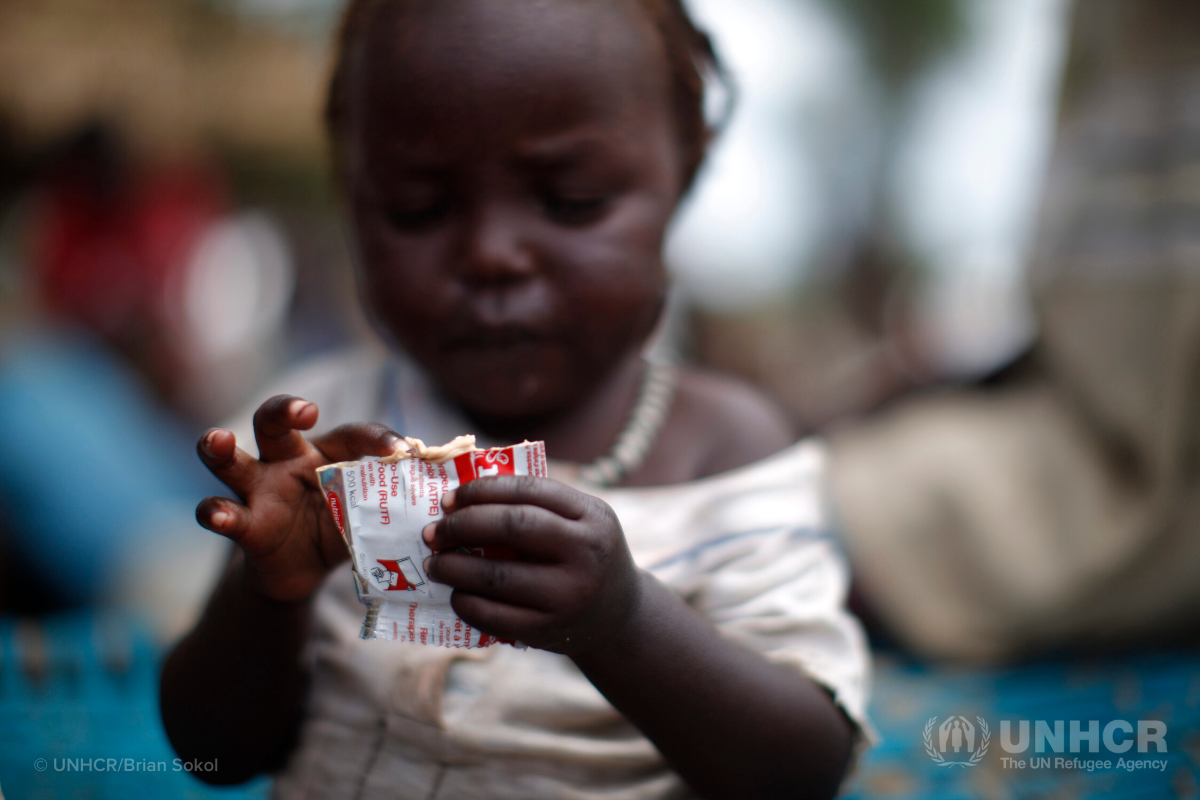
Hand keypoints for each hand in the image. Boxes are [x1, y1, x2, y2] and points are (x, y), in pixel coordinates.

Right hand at [196, 395, 399, 602]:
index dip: (378, 439)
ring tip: (218, 440)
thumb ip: (400, 501)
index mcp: (328, 452)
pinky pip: (221, 512)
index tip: (403, 453)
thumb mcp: (373, 512)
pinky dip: (215, 512)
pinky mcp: (244, 522)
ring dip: (220, 447)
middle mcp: (288, 460)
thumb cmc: (343, 526)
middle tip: (304, 410)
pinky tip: (219, 513)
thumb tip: (450, 497)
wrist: (304, 571)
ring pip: (233, 459)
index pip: (352, 434)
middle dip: (284, 409)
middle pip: (274, 421)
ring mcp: (259, 489)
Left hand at [422, 476, 641, 655]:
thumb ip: (538, 505)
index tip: (449, 499)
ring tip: (435, 563)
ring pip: (496, 575)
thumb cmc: (585, 556)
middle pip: (511, 527)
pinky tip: (457, 593)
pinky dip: (466, 603)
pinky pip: (494, 616)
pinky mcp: (548, 630)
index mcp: (591, 516)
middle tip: (434, 531)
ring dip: (454, 566)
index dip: (482, 490)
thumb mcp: (582, 522)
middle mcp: (585, 552)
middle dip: (462, 525)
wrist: (619, 616)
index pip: (528, 489)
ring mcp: (567, 595)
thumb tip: (464, 498)